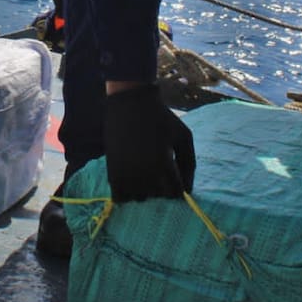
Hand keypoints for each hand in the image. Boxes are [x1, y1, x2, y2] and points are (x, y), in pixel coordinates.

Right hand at [103, 84, 195, 201]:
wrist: (130, 102)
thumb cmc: (162, 118)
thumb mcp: (184, 136)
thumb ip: (190, 164)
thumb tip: (188, 191)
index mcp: (163, 164)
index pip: (176, 193)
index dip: (179, 185)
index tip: (175, 174)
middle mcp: (144, 173)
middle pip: (159, 196)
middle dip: (163, 185)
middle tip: (159, 167)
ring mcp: (126, 174)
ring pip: (140, 198)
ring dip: (145, 190)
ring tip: (145, 171)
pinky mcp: (112, 172)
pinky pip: (120, 198)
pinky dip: (127, 193)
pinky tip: (132, 178)